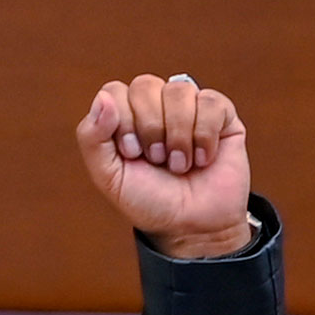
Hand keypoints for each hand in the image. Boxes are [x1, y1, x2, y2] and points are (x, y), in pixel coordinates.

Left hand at [76, 74, 253, 259]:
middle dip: (150, 128)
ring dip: (178, 135)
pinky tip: (203, 158)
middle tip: (158, 160)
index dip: (123, 121)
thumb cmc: (152, 202)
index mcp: (126, 115)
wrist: (194, 229)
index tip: (132, 154)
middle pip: (145, 85)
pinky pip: (211, 102)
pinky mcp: (222, 116)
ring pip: (179, 91)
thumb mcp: (109, 177)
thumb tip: (103, 98)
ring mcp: (190, 107)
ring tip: (181, 164)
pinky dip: (205, 135)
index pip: (115, 91)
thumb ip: (92, 137)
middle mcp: (157, 105)